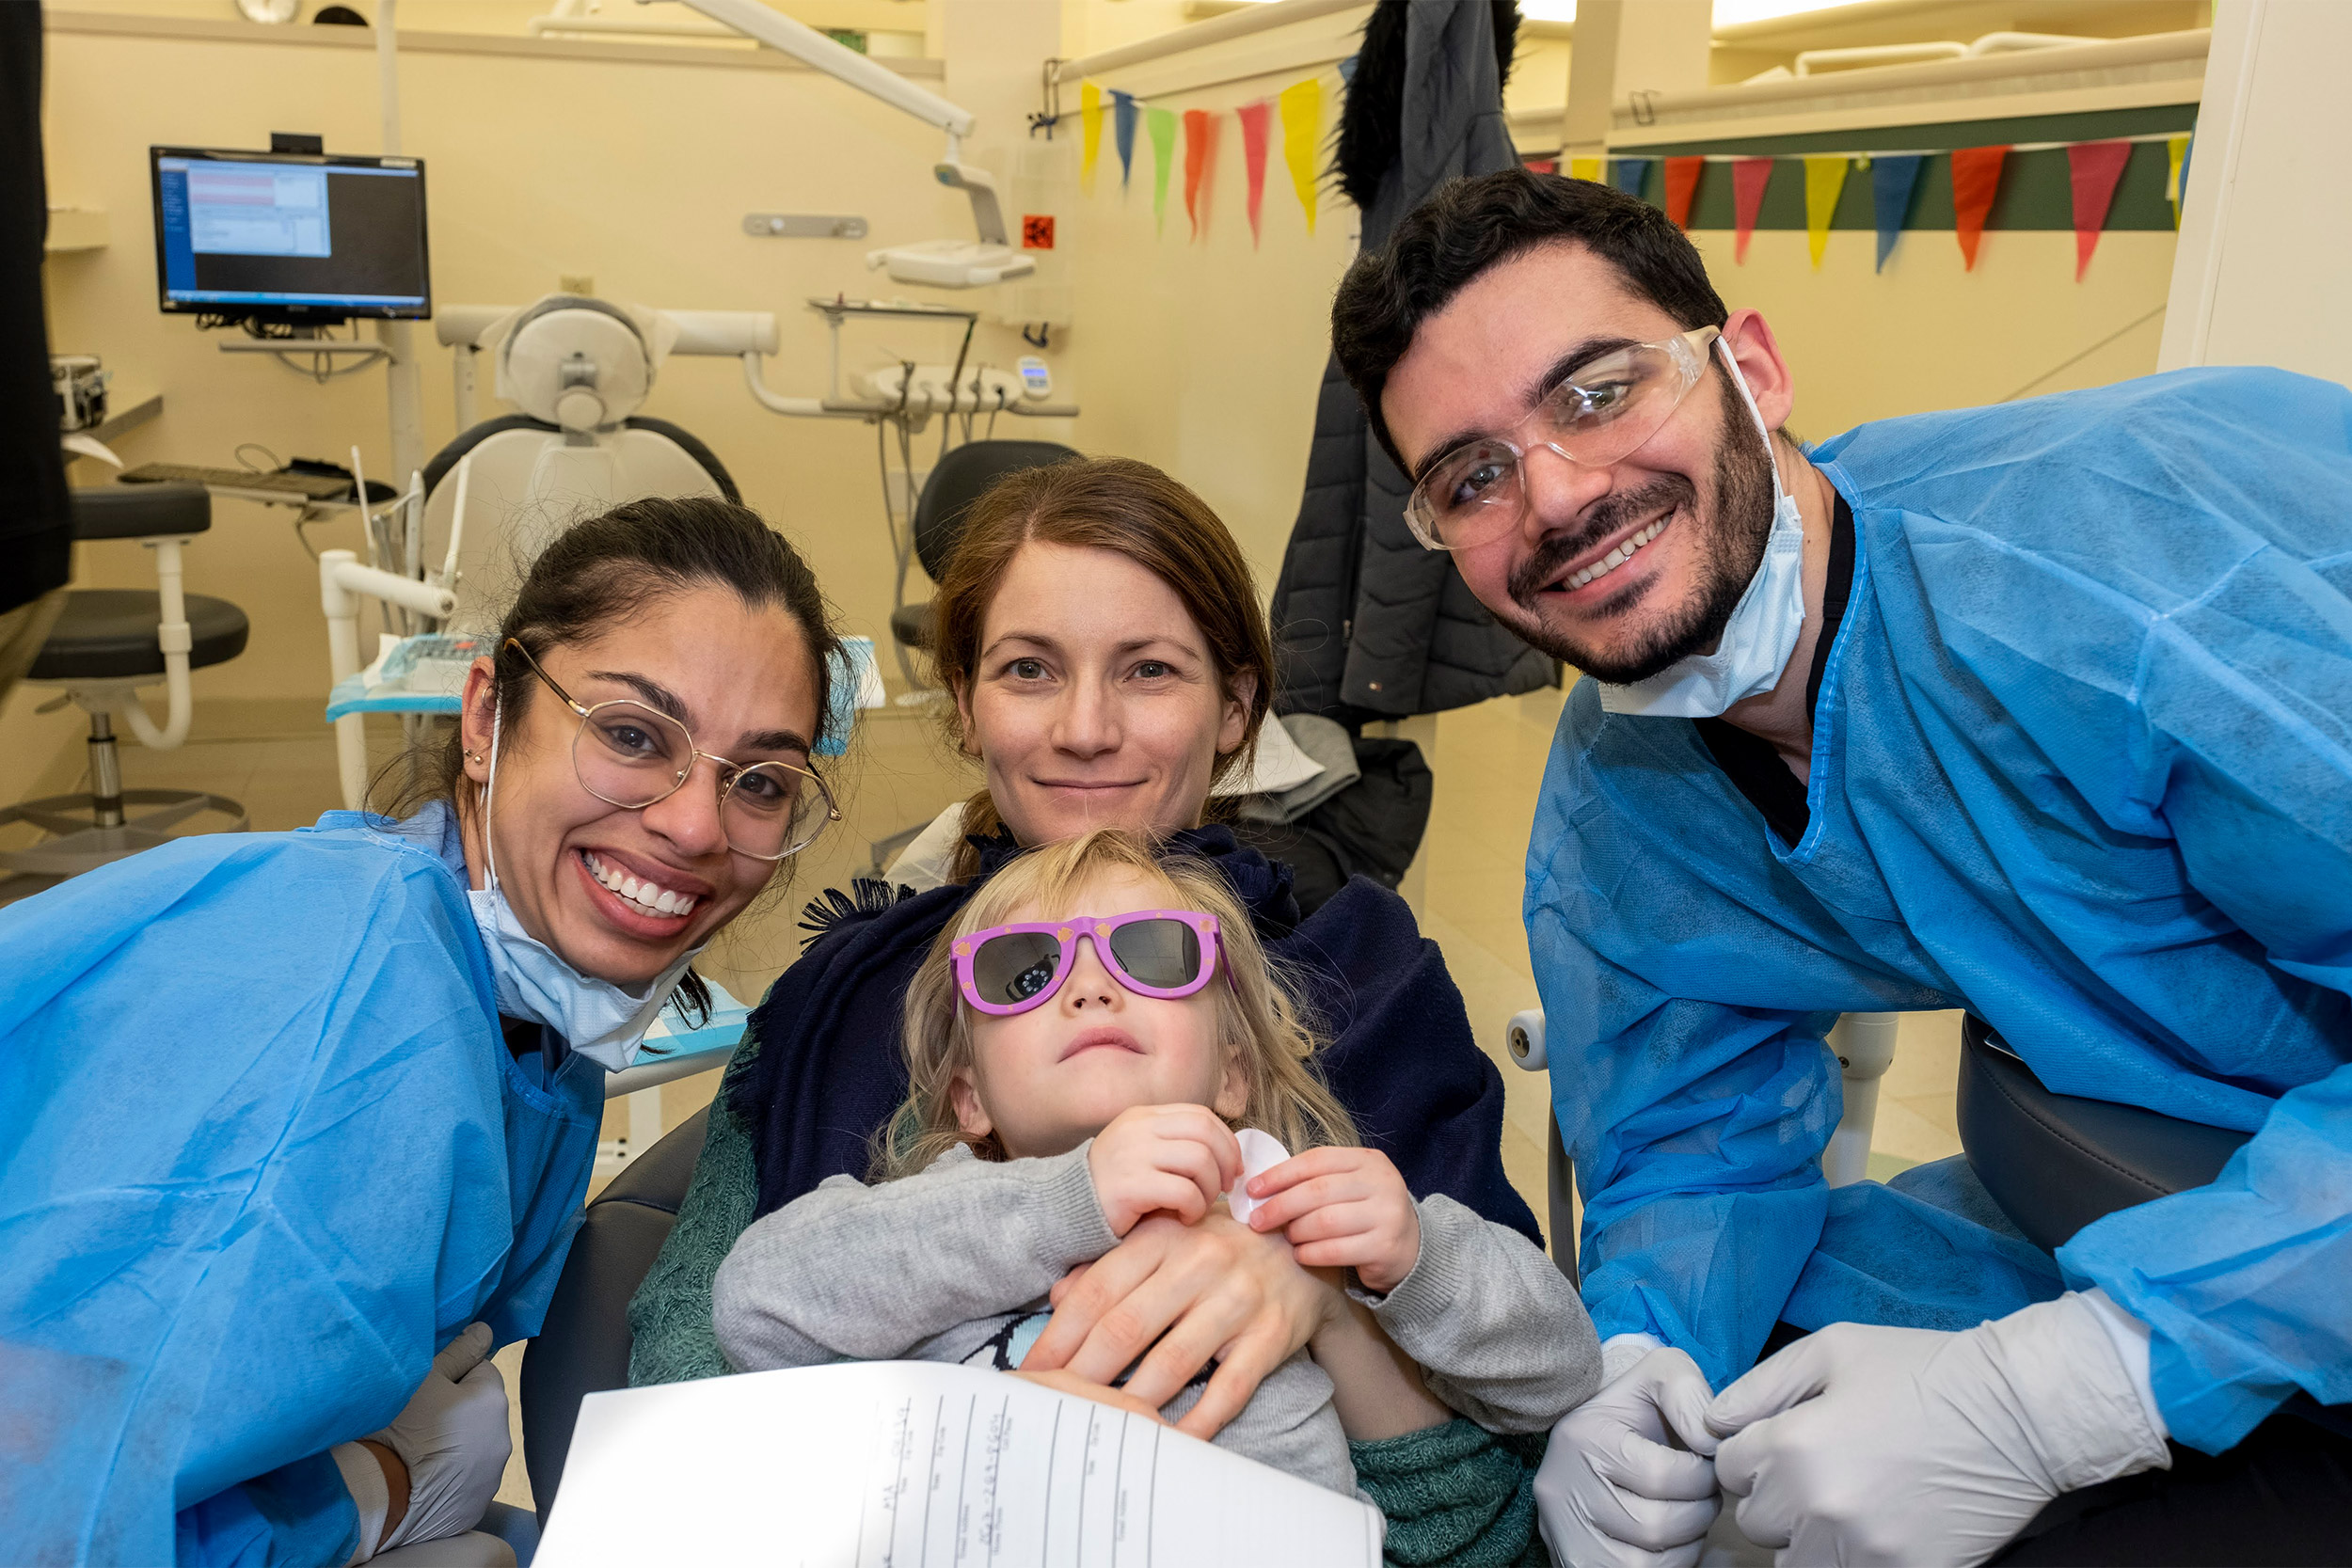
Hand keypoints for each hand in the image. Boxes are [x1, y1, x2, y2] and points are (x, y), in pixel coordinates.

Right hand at [369, 1322, 511, 1552]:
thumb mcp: (424, 1378)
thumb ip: (457, 1352)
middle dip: (455, 1408)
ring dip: (451, 1443)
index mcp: (493, 1401)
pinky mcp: (474, 1506)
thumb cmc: (399, 1427)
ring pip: (470, 1446)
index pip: (481, 1370)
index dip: (453, 1374)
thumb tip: (484, 1331)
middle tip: (415, 1416)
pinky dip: (445, 1475)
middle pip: (478, 1410)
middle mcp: (502, 1438)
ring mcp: (489, 1477)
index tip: (426, 1385)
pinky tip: (417, 1477)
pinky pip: (461, 1480)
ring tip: (413, 1449)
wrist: (382, 1502)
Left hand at [1024, 1209, 1338, 1439]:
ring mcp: (1238, 1299)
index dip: (1059, 1335)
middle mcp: (1200, 1262)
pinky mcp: (1270, 1334)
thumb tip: (1057, 1299)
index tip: (1031, 1372)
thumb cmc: (1217, 1246)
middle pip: (1126, 1327)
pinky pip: (1229, 1388)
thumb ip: (1111, 1266)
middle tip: (1054, 1409)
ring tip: (1100, 1430)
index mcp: (1163, 1237)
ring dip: (1132, 1404)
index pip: (1098, 1290)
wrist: (1301, 1247)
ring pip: (1173, 1362)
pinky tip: (1169, 1444)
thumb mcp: (1165, 1239)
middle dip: (1082, 1375)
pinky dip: (1198, 1422)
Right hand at [1087, 1104, 1243, 1235]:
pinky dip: (1194, 1207)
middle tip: (1224, 1188)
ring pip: (1200, 1160)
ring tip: (1198, 1206)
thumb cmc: (1114, 1190)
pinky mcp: (1129, 1186)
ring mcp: (1132, 1155)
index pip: (1200, 1116)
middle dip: (1226, 1162)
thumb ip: (1175, 1147)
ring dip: (1209, 1188)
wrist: (1064, 1212)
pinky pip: (1184, 1191)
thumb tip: (1229, 1159)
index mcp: (1143, 1117)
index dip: (1226, 1141)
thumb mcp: (1142, 1155)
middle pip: (1205, 1132)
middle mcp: (1137, 1129)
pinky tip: (1184, 1218)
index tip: (1233, 1168)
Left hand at [1242, 1146, 1422, 1292]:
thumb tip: (1261, 1189)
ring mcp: (1387, 1214)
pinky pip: (1336, 1250)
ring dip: (1297, 1231)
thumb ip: (1315, 1181)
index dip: (1280, 1174)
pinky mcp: (1385, 1246)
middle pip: (1318, 1191)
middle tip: (1258, 1220)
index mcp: (1368, 1160)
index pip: (1316, 1160)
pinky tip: (1301, 1255)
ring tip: (1287, 1237)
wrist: (1411, 1247)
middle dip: (1280, 1206)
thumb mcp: (1349, 1186)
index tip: (1253, 1189)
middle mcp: (1381, 1182)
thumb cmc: (1366, 1213)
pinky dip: (1311, 1253)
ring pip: (1325, 1221)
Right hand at [1535, 1345, 1720, 1567]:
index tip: (1704, 1464)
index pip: (1661, 1476)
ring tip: (1687, 1515)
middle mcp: (1563, 1488)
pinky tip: (1668, 1539)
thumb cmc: (1636, 1409)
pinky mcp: (1574, 1562)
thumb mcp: (1660, 1374)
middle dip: (1698, 1514)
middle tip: (1704, 1496)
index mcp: (1583, 1436)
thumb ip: (1688, 1393)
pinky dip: (1665, 1565)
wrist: (1592, 1434)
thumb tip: (1710, 1441)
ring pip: (1645, 1564)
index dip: (1701, 1476)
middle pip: (1654, 1527)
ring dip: (1684, 1544)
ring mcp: (1565, 1532)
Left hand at [1707, 1296, 2168, 1566]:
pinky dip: (1848, 1557)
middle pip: (1756, 1522)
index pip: (1729, 1470)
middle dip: (1775, 1495)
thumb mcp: (1831, 1350)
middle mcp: (1820, 1509)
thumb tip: (1712, 1421)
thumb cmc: (1922, 1371)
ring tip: (1844, 1498)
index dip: (1752, 1452)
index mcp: (1794, 1448)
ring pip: (1794, 1563)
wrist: (2018, 1414)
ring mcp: (1865, 1552)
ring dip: (1805, 1536)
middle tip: (1818, 1466)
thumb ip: (1759, 1386)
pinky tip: (1874, 1522)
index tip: (1785, 1439)